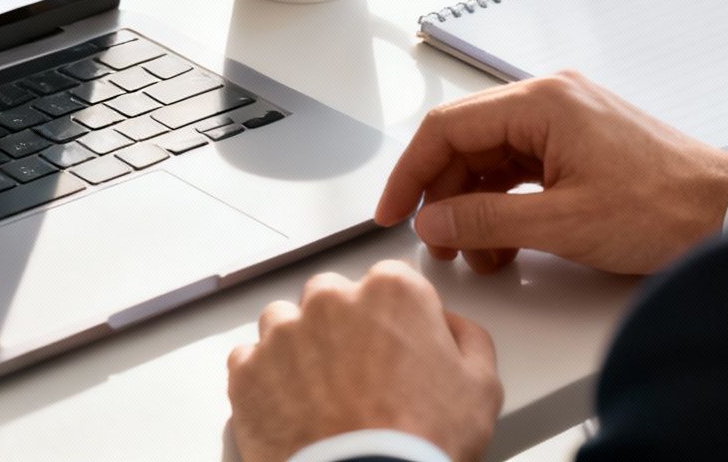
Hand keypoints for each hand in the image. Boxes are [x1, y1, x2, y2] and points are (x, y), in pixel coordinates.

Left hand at [226, 260, 501, 461]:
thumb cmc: (418, 443)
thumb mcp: (480, 388)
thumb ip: (467, 339)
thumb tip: (454, 329)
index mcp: (391, 292)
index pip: (390, 284)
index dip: (396, 320)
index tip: (398, 348)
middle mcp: (331, 300)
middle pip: (333, 299)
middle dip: (343, 330)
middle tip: (361, 379)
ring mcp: (283, 333)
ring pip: (285, 324)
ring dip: (299, 350)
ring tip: (323, 397)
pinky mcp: (247, 370)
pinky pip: (250, 362)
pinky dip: (266, 381)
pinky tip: (293, 410)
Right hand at [376, 72, 727, 275]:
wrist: (727, 212)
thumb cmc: (662, 208)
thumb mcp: (562, 224)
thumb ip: (486, 222)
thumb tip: (433, 222)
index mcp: (541, 103)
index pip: (446, 129)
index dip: (410, 173)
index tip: (392, 212)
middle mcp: (550, 99)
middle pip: (467, 142)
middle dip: (445, 197)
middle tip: (438, 246)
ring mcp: (567, 119)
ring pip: (493, 158)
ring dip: (477, 207)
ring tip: (480, 255)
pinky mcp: (581, 142)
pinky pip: (522, 167)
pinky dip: (506, 204)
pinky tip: (508, 242)